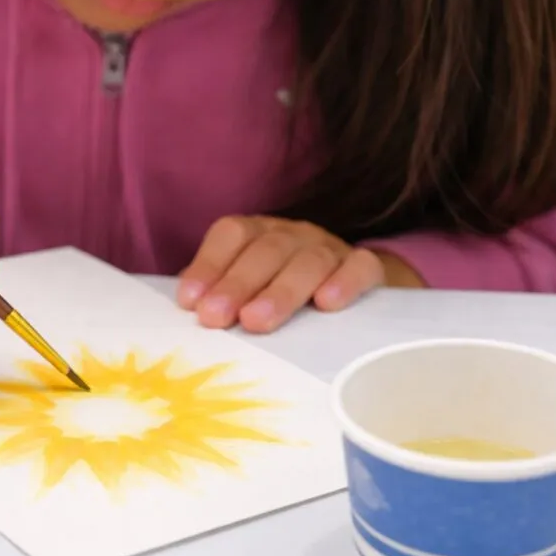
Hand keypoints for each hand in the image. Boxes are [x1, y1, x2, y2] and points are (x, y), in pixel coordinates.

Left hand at [176, 216, 423, 332]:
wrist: (350, 287)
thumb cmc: (282, 291)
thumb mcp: (247, 289)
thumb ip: (217, 292)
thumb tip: (190, 307)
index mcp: (258, 233)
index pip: (231, 235)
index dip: (209, 264)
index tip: (190, 302)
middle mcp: (292, 234)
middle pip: (265, 250)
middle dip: (237, 284)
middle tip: (216, 318)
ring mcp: (330, 248)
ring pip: (308, 261)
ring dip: (281, 291)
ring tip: (257, 321)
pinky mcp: (365, 266)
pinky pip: (360, 267)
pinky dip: (345, 282)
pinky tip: (327, 304)